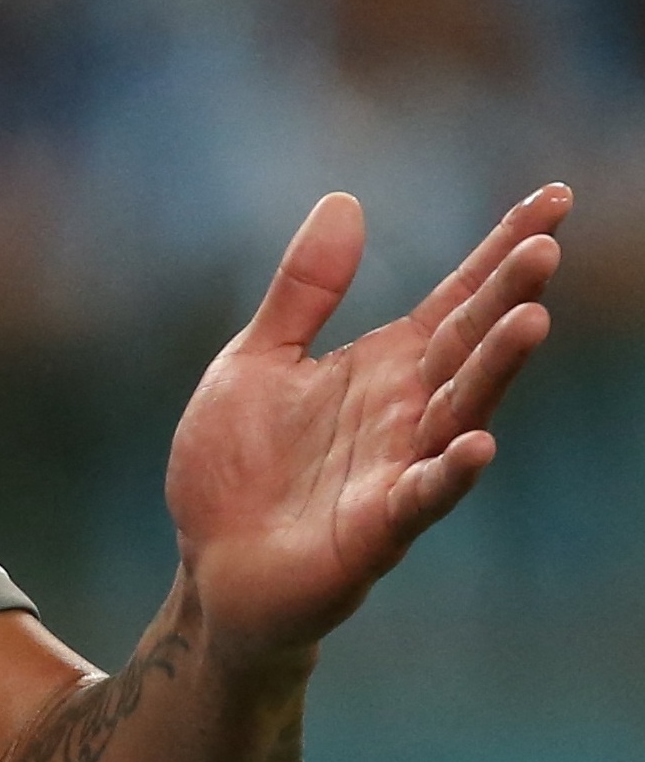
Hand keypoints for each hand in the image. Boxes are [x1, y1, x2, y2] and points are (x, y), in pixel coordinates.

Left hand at [165, 185, 566, 665]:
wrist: (209, 564)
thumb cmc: (239, 466)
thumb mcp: (257, 359)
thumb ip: (304, 291)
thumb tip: (346, 201)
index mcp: (384, 367)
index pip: (457, 299)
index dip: (501, 251)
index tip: (552, 198)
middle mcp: (406, 413)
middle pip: (469, 346)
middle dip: (507, 298)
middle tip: (545, 247)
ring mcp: (398, 470)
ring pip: (460, 413)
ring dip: (495, 370)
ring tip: (532, 320)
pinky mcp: (376, 530)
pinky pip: (421, 497)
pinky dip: (448, 473)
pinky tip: (478, 445)